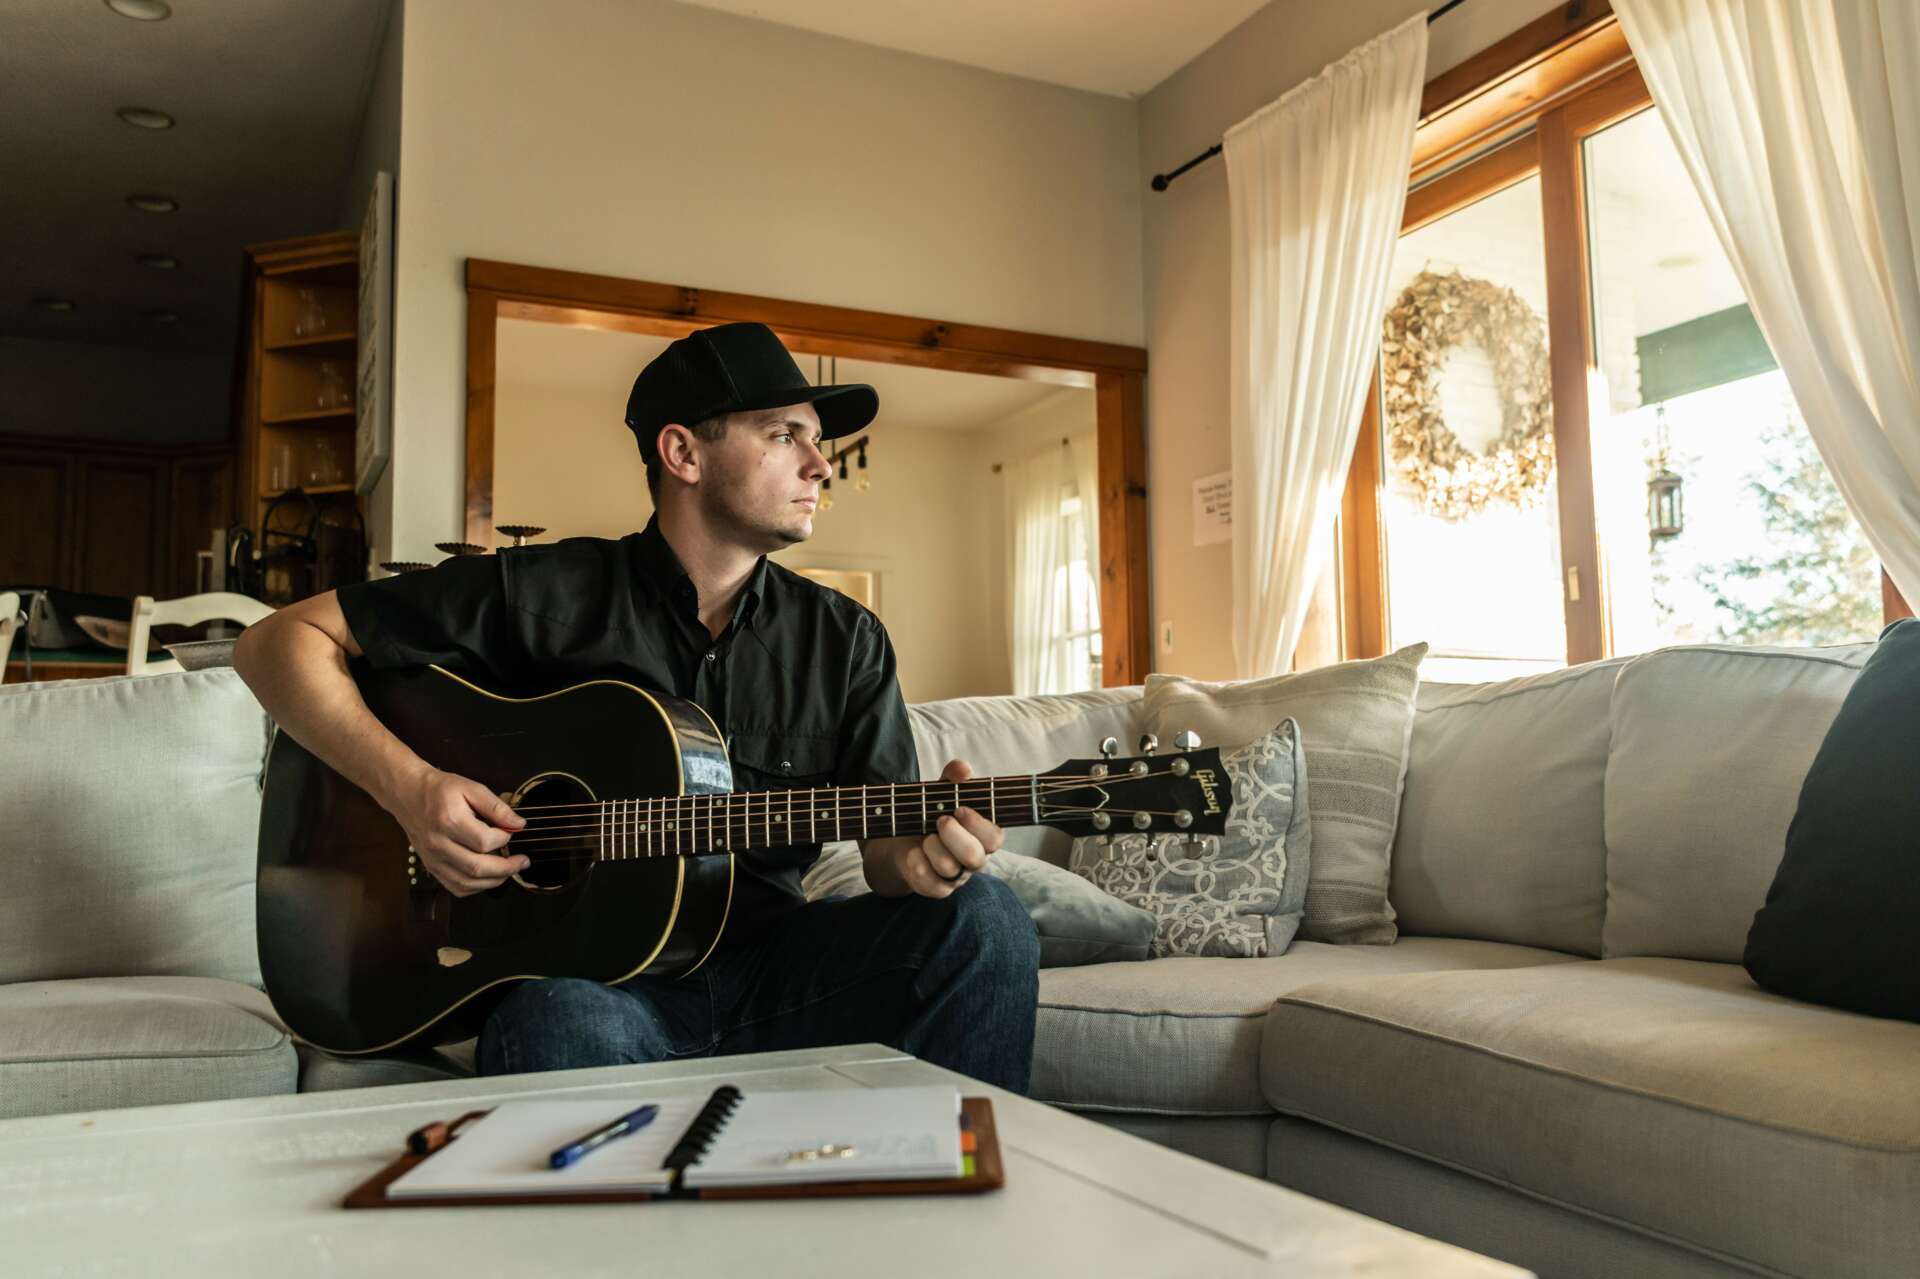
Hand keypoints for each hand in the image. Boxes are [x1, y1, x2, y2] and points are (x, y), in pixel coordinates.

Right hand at [383, 766, 527, 896]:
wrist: (408, 795)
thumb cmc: (440, 790)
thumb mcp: (472, 788)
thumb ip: (496, 807)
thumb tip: (519, 824)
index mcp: (449, 821)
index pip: (484, 841)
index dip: (504, 839)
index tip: (512, 831)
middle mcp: (439, 844)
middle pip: (476, 868)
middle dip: (506, 868)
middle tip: (522, 861)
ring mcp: (433, 859)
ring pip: (467, 883)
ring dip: (494, 881)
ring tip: (509, 870)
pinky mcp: (431, 867)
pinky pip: (455, 887)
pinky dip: (476, 887)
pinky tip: (488, 877)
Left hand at [889, 759, 1005, 898]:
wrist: (900, 840)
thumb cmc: (930, 813)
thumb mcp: (940, 791)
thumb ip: (952, 777)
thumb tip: (964, 768)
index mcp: (982, 835)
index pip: (994, 837)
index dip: (978, 824)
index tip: (959, 809)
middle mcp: (974, 858)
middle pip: (975, 857)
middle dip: (954, 835)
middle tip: (940, 820)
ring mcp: (956, 876)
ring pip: (950, 868)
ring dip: (932, 846)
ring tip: (924, 836)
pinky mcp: (936, 888)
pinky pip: (931, 884)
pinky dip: (918, 863)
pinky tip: (913, 852)